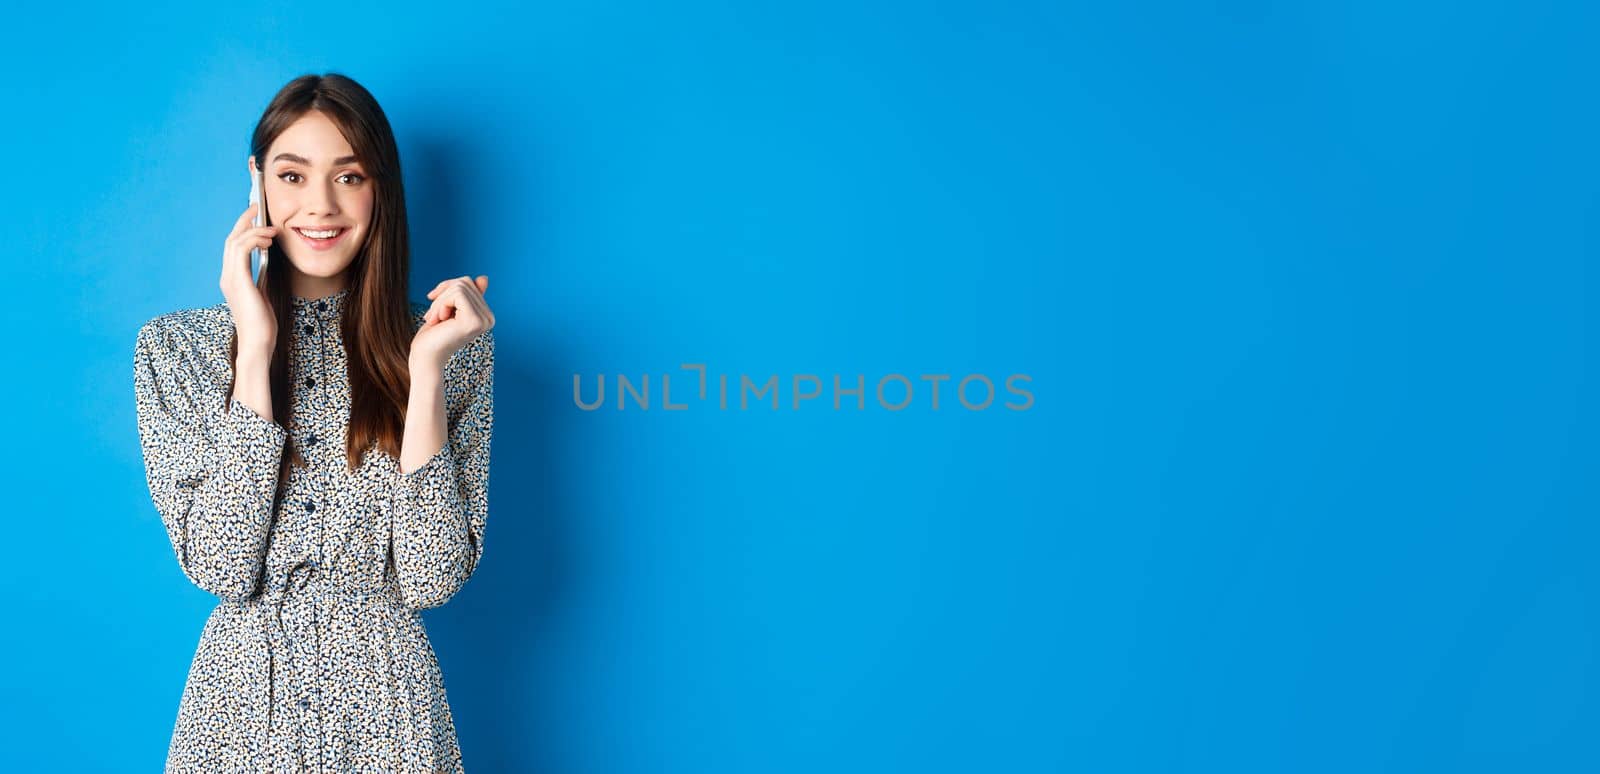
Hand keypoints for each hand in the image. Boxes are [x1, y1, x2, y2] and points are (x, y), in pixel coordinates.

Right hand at [221, 158, 278, 352]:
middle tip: (260, 206)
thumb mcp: (264, 293)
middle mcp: (227, 275)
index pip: (234, 245)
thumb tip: (269, 258)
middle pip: (231, 238)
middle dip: (245, 219)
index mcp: (233, 278)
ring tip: (270, 224)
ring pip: (234, 241)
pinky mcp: (237, 281)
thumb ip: (262, 275)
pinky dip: (254, 239)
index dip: (244, 228)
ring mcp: (230, 278)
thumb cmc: (264, 324)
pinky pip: (241, 250)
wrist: (259, 344)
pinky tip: (269, 239)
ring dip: (252, 228)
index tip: (259, 216)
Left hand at [412, 275, 494, 371]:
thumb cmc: (433, 334)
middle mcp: (489, 318)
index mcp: (485, 315)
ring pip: (460, 287)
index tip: (437, 309)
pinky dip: (441, 304)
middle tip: (434, 315)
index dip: (447, 289)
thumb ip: (465, 295)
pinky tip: (439, 320)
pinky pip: (457, 294)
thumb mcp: (449, 308)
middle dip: (443, 294)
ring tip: (435, 319)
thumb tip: (484, 278)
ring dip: (439, 301)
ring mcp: (483, 320)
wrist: (425, 356)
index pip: (469, 283)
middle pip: (465, 282)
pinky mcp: (474, 321)